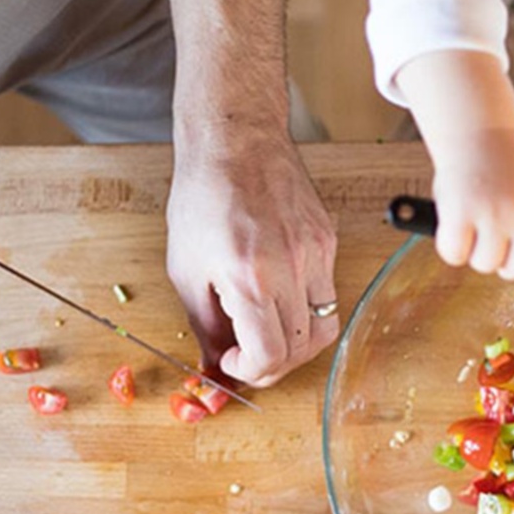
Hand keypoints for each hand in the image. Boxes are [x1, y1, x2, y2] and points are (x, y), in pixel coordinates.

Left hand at [164, 134, 337, 387]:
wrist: (236, 141)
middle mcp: (291, 270)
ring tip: (269, 333)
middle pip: (301, 350)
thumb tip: (215, 366)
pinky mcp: (328, 242)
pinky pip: (327, 294)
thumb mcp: (186, 269)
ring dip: (297, 344)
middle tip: (249, 356)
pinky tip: (279, 295)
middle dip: (273, 364)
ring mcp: (316, 255)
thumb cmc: (203, 197)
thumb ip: (204, 325)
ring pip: (324, 328)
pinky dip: (304, 309)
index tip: (234, 362)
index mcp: (250, 279)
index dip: (251, 372)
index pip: (270, 356)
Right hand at [430, 126, 513, 282]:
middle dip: (503, 265)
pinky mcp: (461, 213)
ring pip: (485, 264)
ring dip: (474, 252)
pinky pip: (455, 254)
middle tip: (491, 246)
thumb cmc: (504, 160)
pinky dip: (450, 247)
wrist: (477, 128)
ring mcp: (493, 214)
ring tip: (473, 224)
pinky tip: (454, 226)